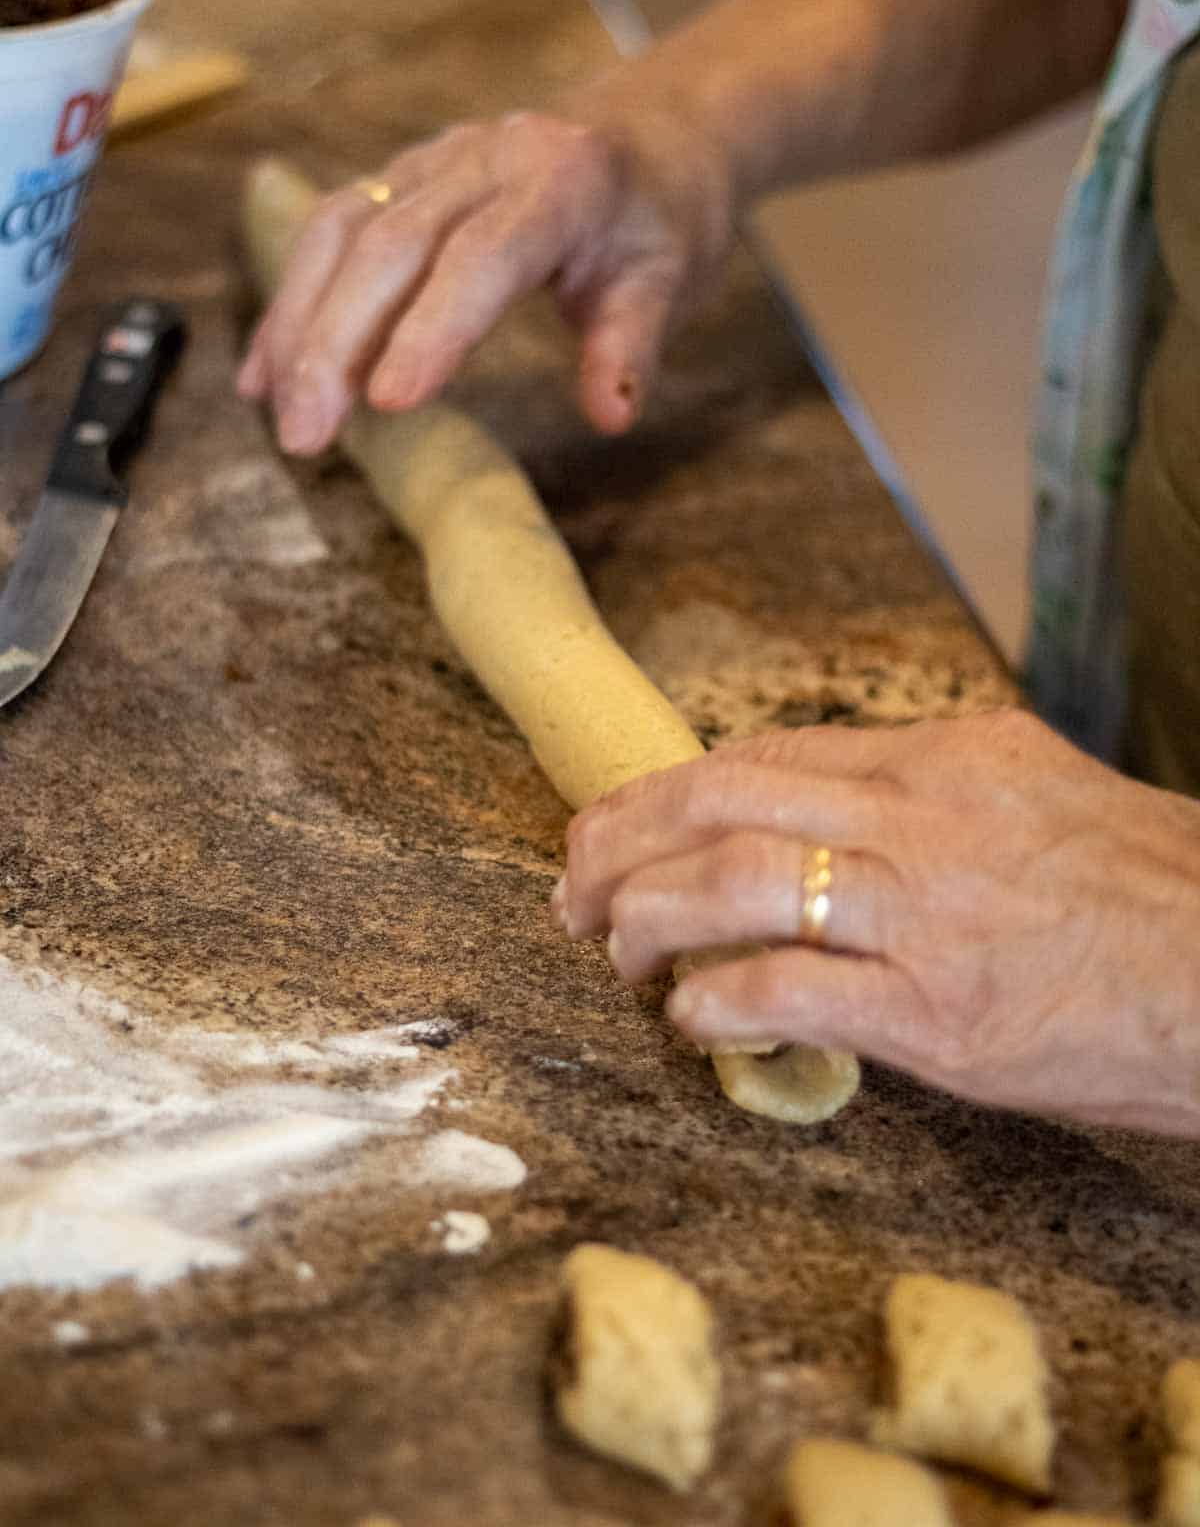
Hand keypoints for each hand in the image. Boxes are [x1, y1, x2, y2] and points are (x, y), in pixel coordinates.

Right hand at [237, 86, 733, 453]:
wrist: (652, 130)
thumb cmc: (658, 216)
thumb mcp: (669, 279)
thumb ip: (630, 345)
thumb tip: (610, 414)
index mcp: (561, 181)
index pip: (483, 255)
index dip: (431, 327)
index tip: (390, 403)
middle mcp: (485, 158)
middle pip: (388, 243)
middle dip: (335, 341)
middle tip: (306, 435)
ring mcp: (433, 162)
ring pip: (341, 230)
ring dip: (298, 323)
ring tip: (278, 410)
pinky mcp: (400, 178)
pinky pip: (331, 232)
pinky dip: (293, 303)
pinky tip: (265, 374)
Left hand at [553, 710, 1199, 1134]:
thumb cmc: (1154, 895)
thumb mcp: (1039, 796)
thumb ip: (933, 799)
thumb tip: (836, 823)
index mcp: (944, 756)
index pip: (767, 753)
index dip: (669, 791)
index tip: (617, 825)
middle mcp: (922, 815)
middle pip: (724, 799)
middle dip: (622, 839)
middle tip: (572, 888)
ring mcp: (925, 911)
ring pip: (736, 880)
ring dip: (646, 916)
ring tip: (613, 952)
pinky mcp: (938, 1012)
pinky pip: (787, 990)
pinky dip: (715, 1000)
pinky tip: (689, 1017)